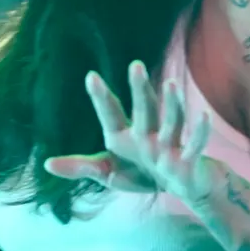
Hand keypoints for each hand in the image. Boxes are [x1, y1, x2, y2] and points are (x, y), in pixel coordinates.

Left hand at [44, 60, 215, 202]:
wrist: (182, 186)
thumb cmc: (145, 173)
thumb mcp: (110, 173)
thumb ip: (82, 167)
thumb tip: (46, 164)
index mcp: (125, 136)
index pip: (112, 114)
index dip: (101, 98)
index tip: (91, 77)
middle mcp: (148, 134)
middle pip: (144, 108)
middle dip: (140, 89)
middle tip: (135, 65)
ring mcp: (169, 144)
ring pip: (172, 120)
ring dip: (172, 103)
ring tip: (171, 84)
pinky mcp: (188, 159)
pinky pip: (195, 144)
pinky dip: (200, 132)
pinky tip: (203, 116)